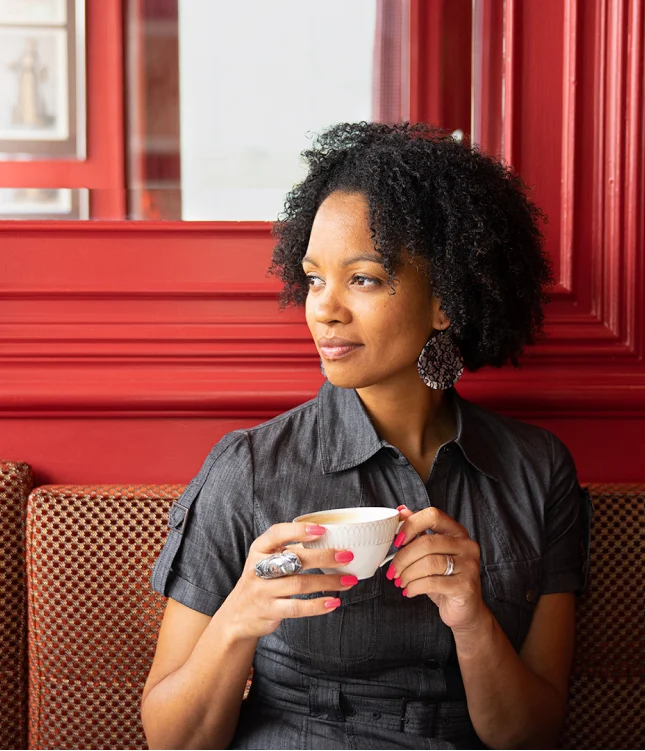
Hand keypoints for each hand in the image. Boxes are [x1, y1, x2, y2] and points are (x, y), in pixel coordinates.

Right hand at [220, 522, 356, 640]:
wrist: (238, 615)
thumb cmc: (261, 580)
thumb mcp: (267, 559)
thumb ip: (289, 549)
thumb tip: (329, 540)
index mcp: (260, 549)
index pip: (277, 533)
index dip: (299, 531)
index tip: (322, 530)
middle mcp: (258, 567)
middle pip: (294, 559)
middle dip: (323, 556)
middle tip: (347, 555)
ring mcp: (262, 590)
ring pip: (299, 583)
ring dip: (328, 581)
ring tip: (349, 580)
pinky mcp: (269, 610)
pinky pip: (297, 607)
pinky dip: (317, 605)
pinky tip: (334, 601)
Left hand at [387, 506, 488, 632]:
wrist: (465, 610)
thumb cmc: (445, 579)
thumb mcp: (431, 554)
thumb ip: (419, 532)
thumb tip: (401, 511)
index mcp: (457, 532)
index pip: (433, 515)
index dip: (411, 524)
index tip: (397, 540)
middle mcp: (466, 545)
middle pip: (426, 542)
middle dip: (403, 557)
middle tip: (393, 570)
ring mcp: (469, 565)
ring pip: (428, 563)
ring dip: (407, 574)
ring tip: (400, 581)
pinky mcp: (465, 586)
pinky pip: (432, 582)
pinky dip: (414, 587)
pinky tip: (409, 590)